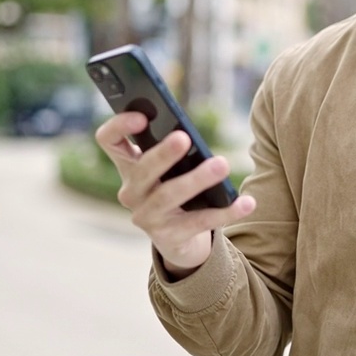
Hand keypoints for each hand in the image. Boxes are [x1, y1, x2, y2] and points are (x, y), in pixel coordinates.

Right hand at [95, 112, 256, 278]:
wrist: (180, 239)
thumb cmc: (176, 188)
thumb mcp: (170, 167)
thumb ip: (174, 147)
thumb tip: (190, 133)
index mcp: (128, 166)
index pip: (109, 140)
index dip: (119, 126)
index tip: (141, 117)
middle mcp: (131, 191)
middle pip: (142, 169)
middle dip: (163, 153)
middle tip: (184, 138)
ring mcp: (147, 217)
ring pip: (169, 196)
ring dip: (196, 179)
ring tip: (222, 164)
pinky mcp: (170, 237)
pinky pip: (200, 222)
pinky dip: (226, 211)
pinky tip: (246, 202)